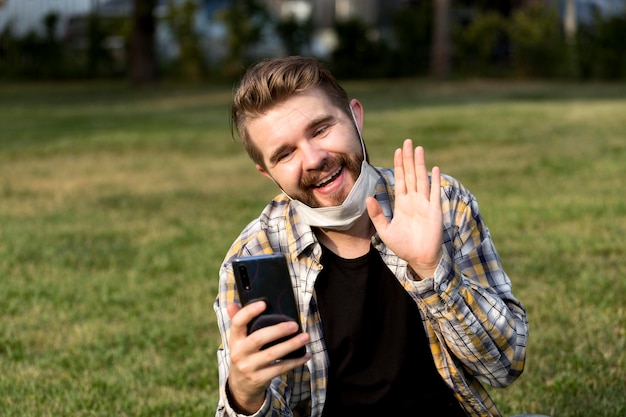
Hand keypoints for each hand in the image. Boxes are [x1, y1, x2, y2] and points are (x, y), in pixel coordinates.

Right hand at [225, 301, 310, 413]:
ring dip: (291, 345)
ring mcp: (249, 367)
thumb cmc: (244, 355)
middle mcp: (239, 353)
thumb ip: (237, 322)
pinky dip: (295, 362)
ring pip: (272, 354)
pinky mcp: (259, 378)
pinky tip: (305, 355)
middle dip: (278, 330)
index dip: (249, 312)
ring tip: (305, 337)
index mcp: (234, 339)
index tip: (263, 303)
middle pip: (258, 338)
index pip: (237, 322)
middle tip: (295, 325)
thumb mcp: (238, 341)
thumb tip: (232, 304)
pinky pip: (280, 368)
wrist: (240, 386)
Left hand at [366, 139, 442, 278]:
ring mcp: (425, 204)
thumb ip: (377, 214)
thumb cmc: (403, 246)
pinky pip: (434, 193)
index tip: (398, 151)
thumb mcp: (384, 230)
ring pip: (422, 179)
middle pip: (410, 174)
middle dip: (409, 159)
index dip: (399, 165)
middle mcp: (414, 200)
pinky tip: (434, 169)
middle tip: (408, 142)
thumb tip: (367, 198)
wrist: (419, 259)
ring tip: (419, 149)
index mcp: (402, 203)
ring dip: (420, 164)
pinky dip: (435, 180)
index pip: (400, 179)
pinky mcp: (434, 210)